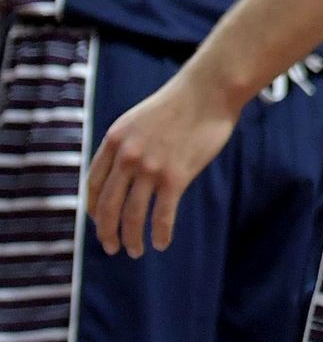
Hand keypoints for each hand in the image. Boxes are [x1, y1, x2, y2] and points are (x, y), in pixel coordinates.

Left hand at [86, 68, 243, 255]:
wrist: (209, 91)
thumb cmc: (180, 103)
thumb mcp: (139, 119)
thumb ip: (126, 145)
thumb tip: (124, 172)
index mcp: (114, 141)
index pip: (93, 185)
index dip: (94, 209)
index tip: (100, 222)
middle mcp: (126, 157)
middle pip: (108, 206)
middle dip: (107, 232)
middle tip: (112, 247)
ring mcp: (150, 168)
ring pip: (132, 215)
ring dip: (131, 238)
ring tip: (135, 251)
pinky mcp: (176, 176)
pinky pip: (162, 214)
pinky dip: (160, 233)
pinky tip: (161, 244)